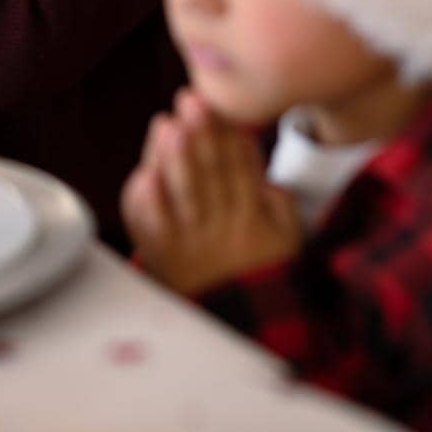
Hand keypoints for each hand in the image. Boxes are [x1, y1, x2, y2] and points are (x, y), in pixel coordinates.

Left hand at [122, 88, 300, 296]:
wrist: (237, 331)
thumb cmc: (257, 276)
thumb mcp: (286, 243)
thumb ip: (280, 205)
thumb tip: (268, 172)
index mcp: (250, 216)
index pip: (240, 166)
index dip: (228, 133)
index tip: (218, 103)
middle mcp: (220, 225)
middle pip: (211, 173)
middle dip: (201, 134)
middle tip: (191, 100)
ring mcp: (191, 241)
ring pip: (185, 195)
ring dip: (176, 159)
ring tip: (169, 126)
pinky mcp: (164, 257)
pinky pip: (156, 230)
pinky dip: (149, 206)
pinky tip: (144, 178)